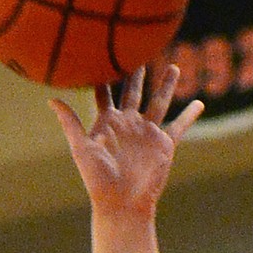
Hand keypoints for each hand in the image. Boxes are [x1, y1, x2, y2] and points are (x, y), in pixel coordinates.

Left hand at [49, 63, 202, 216]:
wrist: (121, 204)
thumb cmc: (98, 179)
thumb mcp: (81, 148)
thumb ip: (70, 123)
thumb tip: (52, 98)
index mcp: (108, 122)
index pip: (105, 92)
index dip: (103, 74)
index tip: (101, 52)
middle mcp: (128, 123)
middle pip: (133, 91)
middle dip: (136, 72)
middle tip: (138, 48)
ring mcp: (147, 132)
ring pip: (159, 101)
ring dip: (166, 85)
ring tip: (173, 66)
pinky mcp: (164, 144)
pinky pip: (180, 125)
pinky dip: (190, 115)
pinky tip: (200, 103)